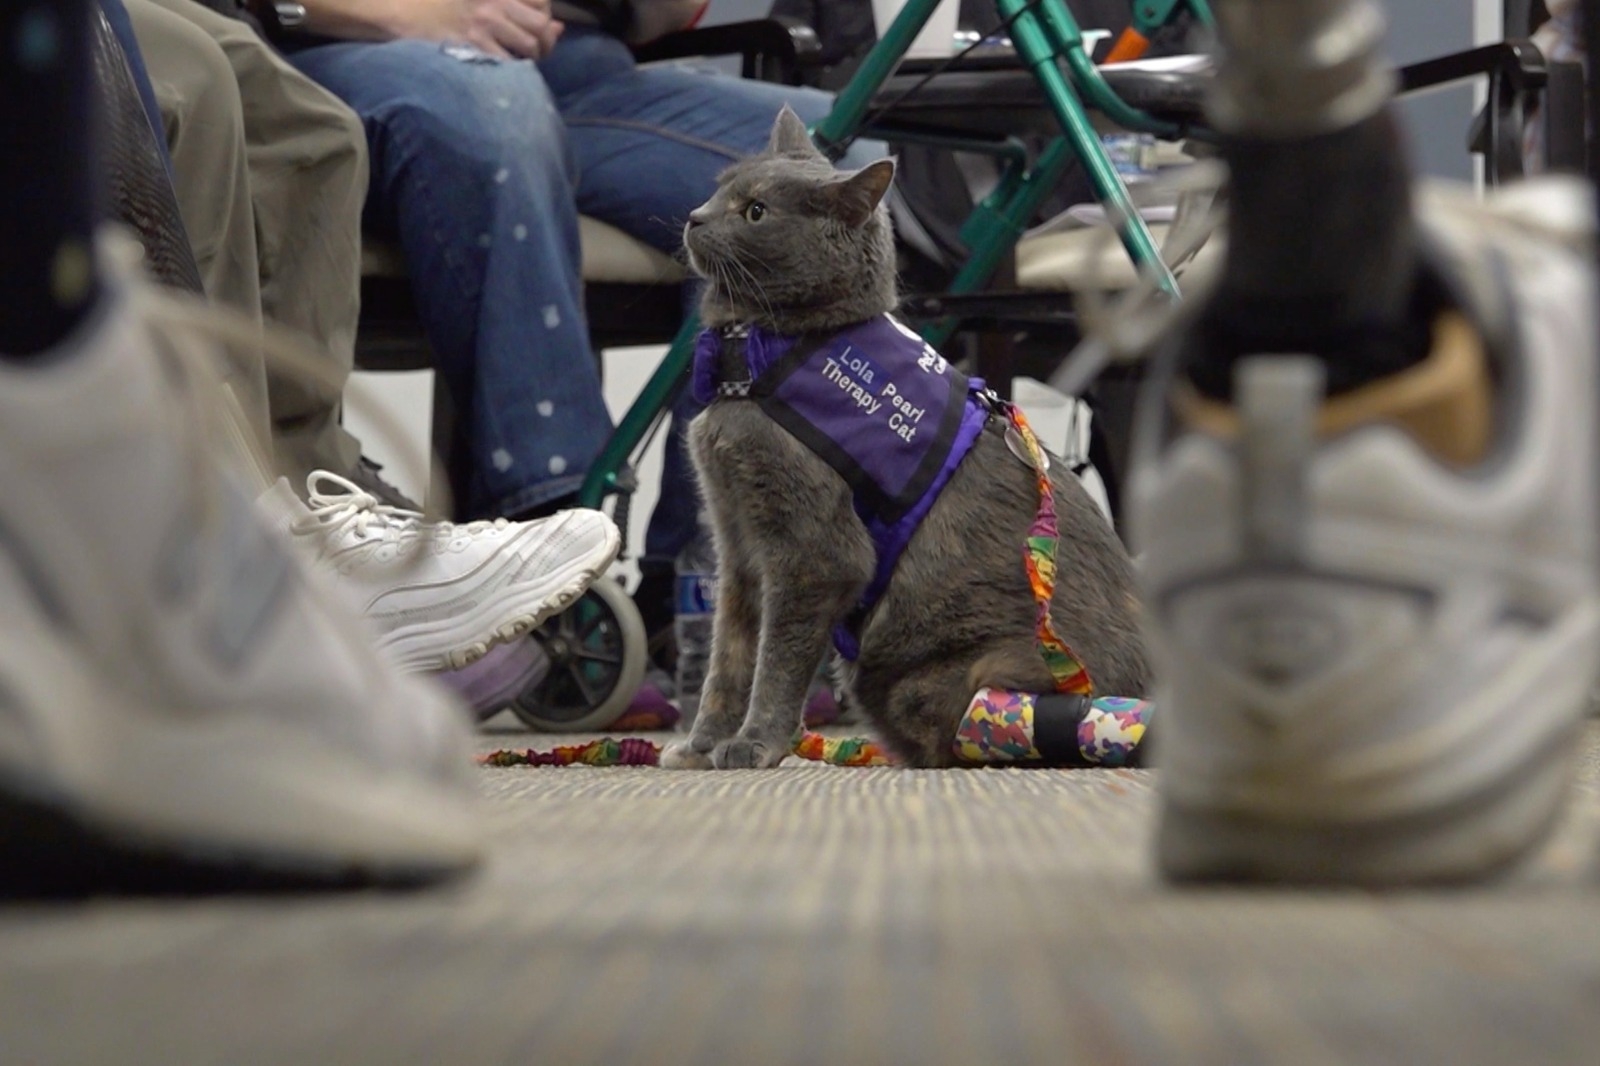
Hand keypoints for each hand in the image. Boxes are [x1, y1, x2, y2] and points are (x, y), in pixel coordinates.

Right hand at [390, 0, 563, 58]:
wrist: (400, 13)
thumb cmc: (437, 7)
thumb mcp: (477, 0)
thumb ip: (518, 9)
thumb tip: (559, 28)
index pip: (542, 4)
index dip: (545, 20)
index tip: (534, 30)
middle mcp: (495, 3)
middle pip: (541, 27)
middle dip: (544, 44)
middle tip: (531, 54)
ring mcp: (484, 24)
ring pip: (530, 47)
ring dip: (528, 60)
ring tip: (514, 63)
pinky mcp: (473, 45)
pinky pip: (508, 64)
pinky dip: (511, 73)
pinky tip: (501, 74)